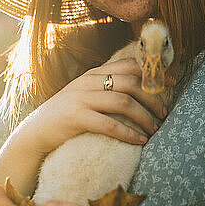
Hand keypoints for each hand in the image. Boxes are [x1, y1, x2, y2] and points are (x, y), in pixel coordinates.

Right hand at [19, 58, 167, 157]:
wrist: (35, 133)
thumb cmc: (66, 116)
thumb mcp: (85, 95)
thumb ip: (106, 89)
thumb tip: (139, 92)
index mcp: (93, 73)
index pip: (128, 64)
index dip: (152, 73)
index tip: (169, 83)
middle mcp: (88, 81)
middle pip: (130, 83)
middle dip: (153, 98)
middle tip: (164, 114)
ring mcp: (80, 98)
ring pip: (123, 101)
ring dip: (144, 116)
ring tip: (155, 129)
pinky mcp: (75, 117)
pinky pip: (109, 124)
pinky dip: (128, 133)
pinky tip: (140, 141)